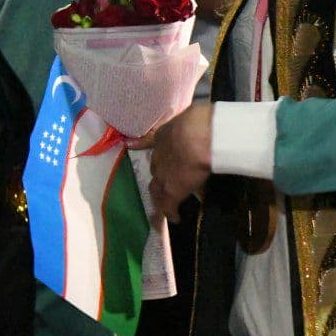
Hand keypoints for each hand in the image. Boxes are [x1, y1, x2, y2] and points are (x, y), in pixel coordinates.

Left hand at [137, 102, 212, 222]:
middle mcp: (159, 156)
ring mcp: (163, 175)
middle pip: (154, 168)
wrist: (201, 136)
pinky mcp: (172, 191)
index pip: (151, 142)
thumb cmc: (201, 121)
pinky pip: (168, 205)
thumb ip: (192, 123)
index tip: (134, 145)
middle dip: (159, 174)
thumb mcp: (194, 117)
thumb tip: (202, 124)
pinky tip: (176, 218)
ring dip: (160, 195)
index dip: (146, 147)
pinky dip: (171, 212)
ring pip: (156, 188)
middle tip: (165, 180)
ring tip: (163, 203)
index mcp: (163, 135)